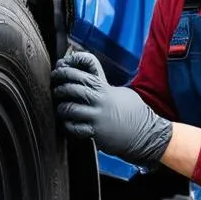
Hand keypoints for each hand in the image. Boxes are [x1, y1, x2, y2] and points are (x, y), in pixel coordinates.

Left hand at [51, 50, 171, 168]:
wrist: (145, 133)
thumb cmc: (132, 111)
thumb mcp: (119, 92)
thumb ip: (102, 85)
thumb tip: (83, 78)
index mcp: (104, 86)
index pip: (84, 68)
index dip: (69, 65)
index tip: (60, 67)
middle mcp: (100, 98)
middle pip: (72, 87)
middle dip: (59, 87)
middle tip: (55, 89)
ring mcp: (97, 115)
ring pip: (69, 108)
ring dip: (61, 108)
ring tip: (61, 109)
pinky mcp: (96, 131)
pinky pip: (74, 127)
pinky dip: (67, 125)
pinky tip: (68, 124)